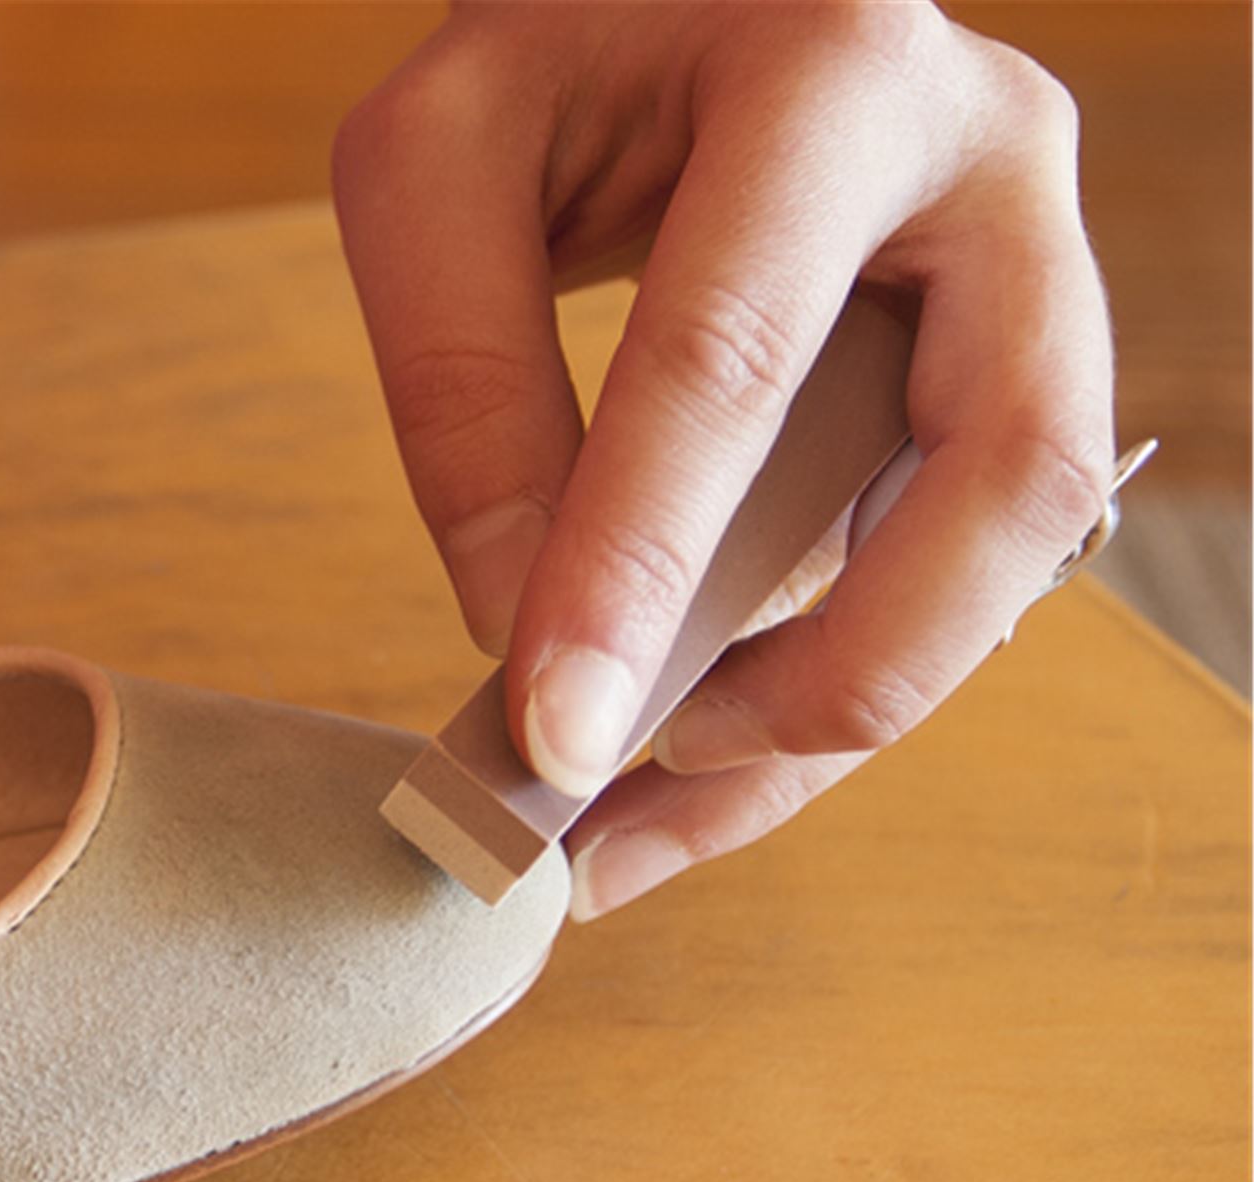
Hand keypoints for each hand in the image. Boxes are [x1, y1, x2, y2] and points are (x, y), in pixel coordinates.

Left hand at [333, 1, 1113, 919]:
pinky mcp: (995, 371)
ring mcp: (1025, 282)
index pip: (735, 357)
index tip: (553, 742)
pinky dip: (824, 673)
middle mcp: (988, 183)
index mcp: (838, 80)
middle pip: (992, 483)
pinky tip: (699, 753)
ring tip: (645, 823)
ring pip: (999, 558)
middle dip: (833, 677)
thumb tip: (520, 629)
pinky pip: (942, 562)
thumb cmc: (554, 42)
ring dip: (833, 715)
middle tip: (649, 783)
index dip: (643, 566)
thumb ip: (464, 382)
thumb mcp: (437, 159)